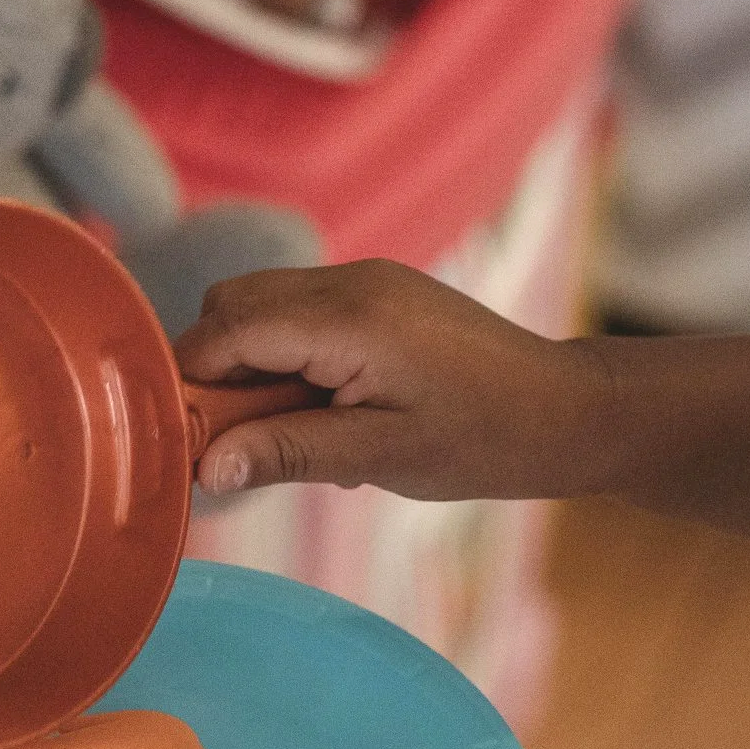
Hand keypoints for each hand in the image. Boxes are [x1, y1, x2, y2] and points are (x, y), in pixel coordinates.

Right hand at [177, 261, 607, 500]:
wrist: (566, 411)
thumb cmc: (482, 440)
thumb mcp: (378, 457)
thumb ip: (285, 452)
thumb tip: (204, 469)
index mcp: (348, 319)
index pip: (226, 330)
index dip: (191, 383)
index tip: (184, 441)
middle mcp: (349, 282)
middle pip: (230, 305)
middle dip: (213, 370)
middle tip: (237, 439)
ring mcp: (365, 279)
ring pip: (259, 303)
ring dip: (248, 363)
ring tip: (284, 427)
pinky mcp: (378, 291)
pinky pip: (298, 310)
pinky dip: (284, 354)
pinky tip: (318, 407)